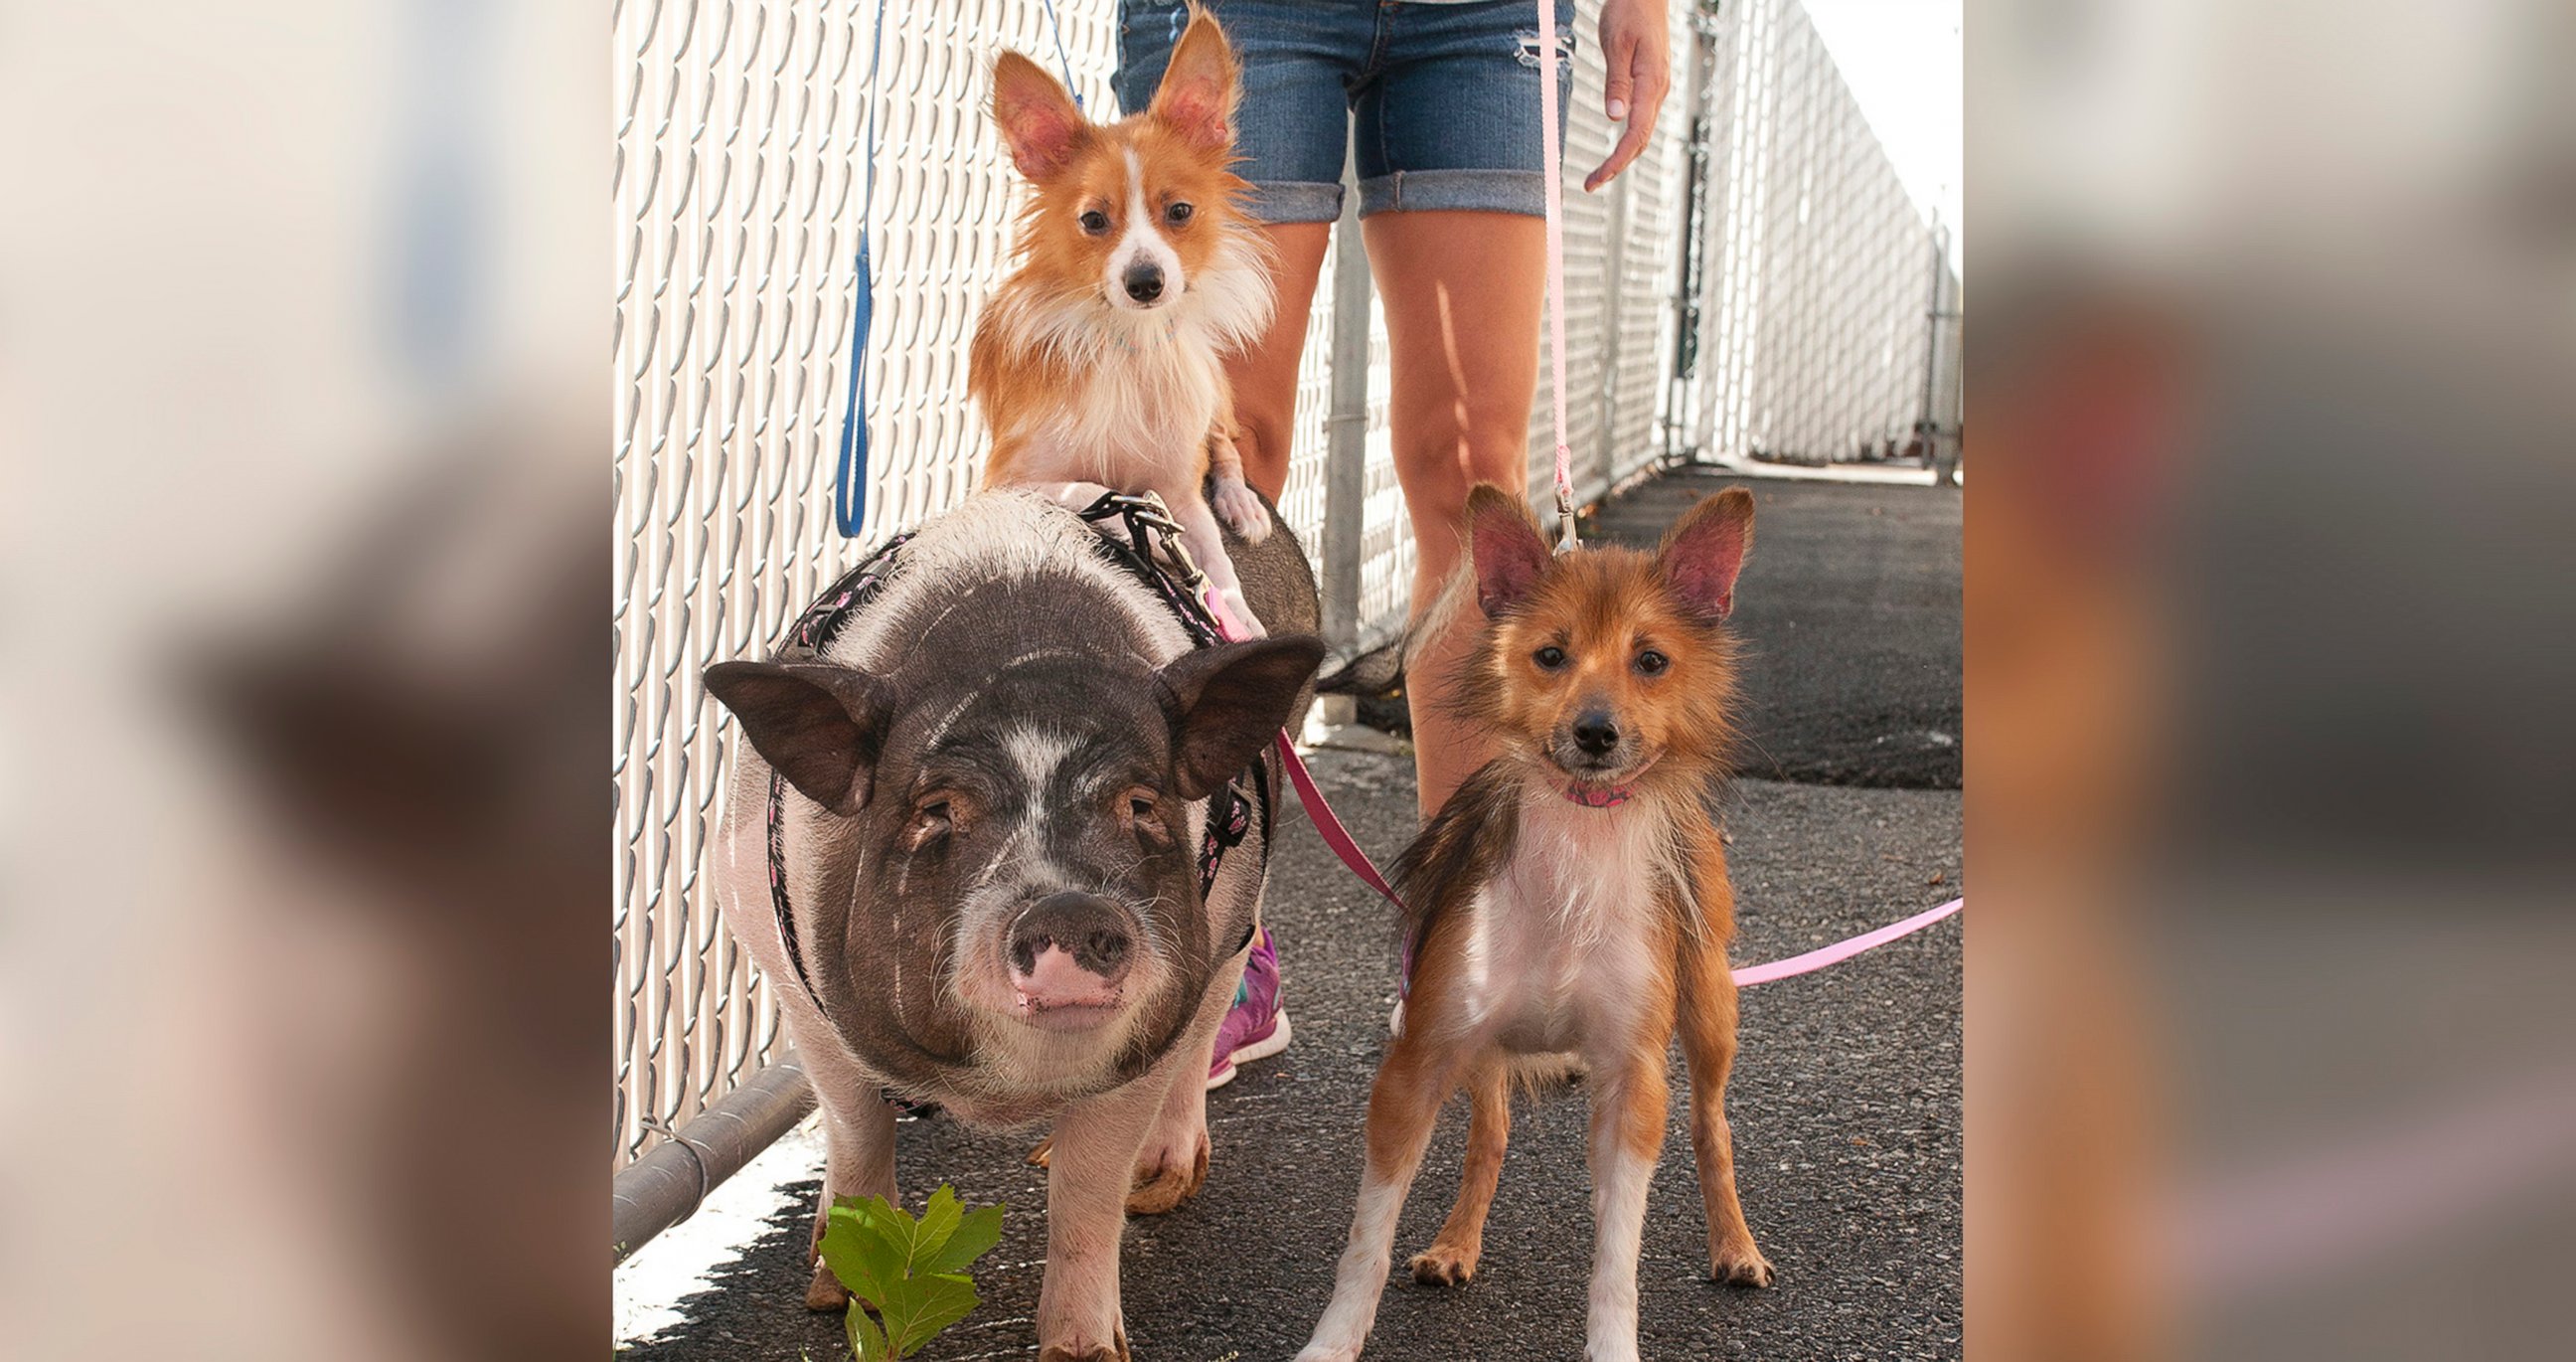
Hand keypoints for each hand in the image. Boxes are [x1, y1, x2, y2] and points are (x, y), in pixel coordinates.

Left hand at [1587, 0, 1671, 191]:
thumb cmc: (1629, 11)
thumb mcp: (1616, 44)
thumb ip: (1617, 82)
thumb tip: (1615, 118)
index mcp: (1651, 82)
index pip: (1636, 133)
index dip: (1617, 161)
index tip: (1597, 179)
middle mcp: (1658, 90)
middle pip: (1641, 140)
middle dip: (1616, 166)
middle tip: (1589, 184)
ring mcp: (1657, 88)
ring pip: (1642, 133)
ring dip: (1622, 157)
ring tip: (1599, 174)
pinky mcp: (1651, 85)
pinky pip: (1642, 120)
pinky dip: (1628, 140)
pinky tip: (1616, 149)